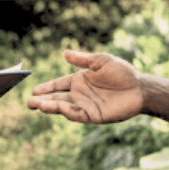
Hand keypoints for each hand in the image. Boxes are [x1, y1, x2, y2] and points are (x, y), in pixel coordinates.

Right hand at [27, 49, 143, 123]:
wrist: (140, 88)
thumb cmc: (122, 72)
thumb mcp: (101, 61)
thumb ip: (82, 59)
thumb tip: (64, 53)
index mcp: (79, 80)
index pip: (58, 84)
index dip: (47, 87)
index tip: (34, 89)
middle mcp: (80, 94)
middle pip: (57, 98)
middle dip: (43, 100)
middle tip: (29, 102)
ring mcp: (86, 106)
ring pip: (64, 107)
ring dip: (51, 107)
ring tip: (38, 105)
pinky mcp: (94, 116)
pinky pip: (78, 115)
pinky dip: (67, 112)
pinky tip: (58, 108)